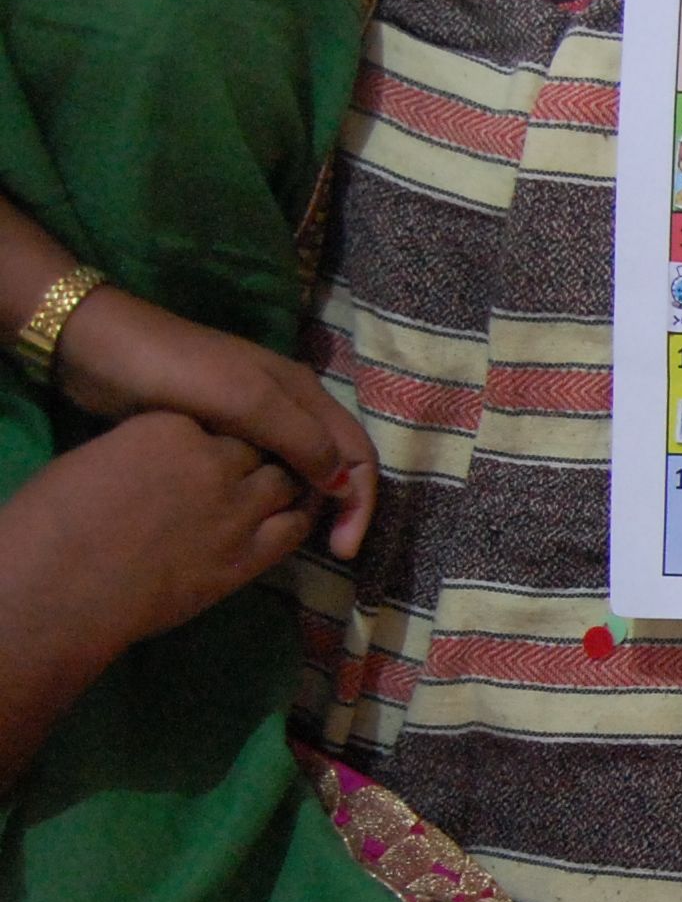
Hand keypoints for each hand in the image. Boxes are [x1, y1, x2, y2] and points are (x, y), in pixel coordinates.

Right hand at [16, 414, 321, 647]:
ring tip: (282, 489)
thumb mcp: (99, 456)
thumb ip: (144, 448)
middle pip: (261, 445)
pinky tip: (293, 517)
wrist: (60, 584)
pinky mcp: (246, 555)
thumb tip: (158, 457)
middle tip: (254, 466)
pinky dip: (298, 517)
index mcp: (170, 426)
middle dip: (261, 454)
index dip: (219, 432)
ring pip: (287, 482)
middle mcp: (213, 461)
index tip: (211, 443)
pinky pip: (293, 528)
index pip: (217, 416)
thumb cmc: (53, 519)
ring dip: (287, 483)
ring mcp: (236, 508)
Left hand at [51, 287, 376, 557]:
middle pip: (338, 462)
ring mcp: (257, 418)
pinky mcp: (223, 431)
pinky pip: (265, 471)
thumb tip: (343, 485)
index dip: (361, 503)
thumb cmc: (178, 370)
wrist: (100, 348)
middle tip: (330, 553)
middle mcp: (291, 406)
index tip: (343, 549)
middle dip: (343, 508)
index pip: (359, 453)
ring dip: (310, 504)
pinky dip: (273, 497)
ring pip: (303, 469)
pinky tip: (256, 517)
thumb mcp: (247, 401)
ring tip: (297, 541)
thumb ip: (301, 439)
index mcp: (305, 393)